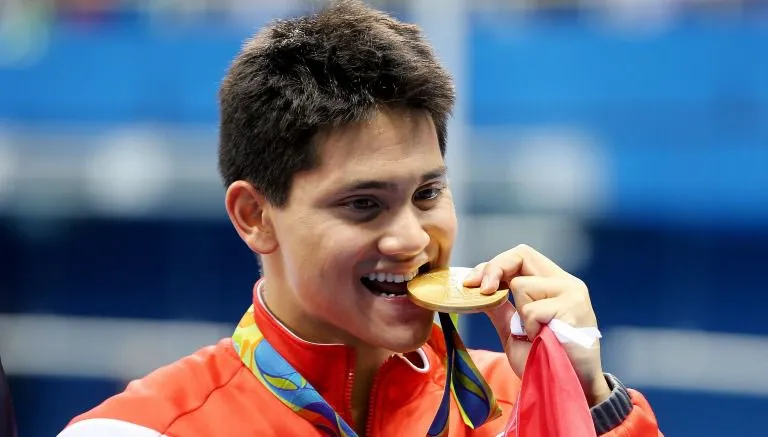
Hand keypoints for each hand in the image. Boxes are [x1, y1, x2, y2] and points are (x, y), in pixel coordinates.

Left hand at [463, 244, 611, 405]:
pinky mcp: (573, 307)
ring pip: (521, 285)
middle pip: (521, 255)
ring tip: (535, 333)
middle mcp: (566, 283)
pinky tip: (543, 339)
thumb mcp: (514, 331)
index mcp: (553, 285)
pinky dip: (529, 328)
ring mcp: (571, 293)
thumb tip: (476, 290)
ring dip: (519, 314)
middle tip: (480, 290)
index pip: (521, 257)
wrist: (567, 388)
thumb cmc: (544, 362)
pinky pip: (531, 310)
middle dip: (494, 270)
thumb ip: (500, 308)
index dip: (494, 265)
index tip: (471, 283)